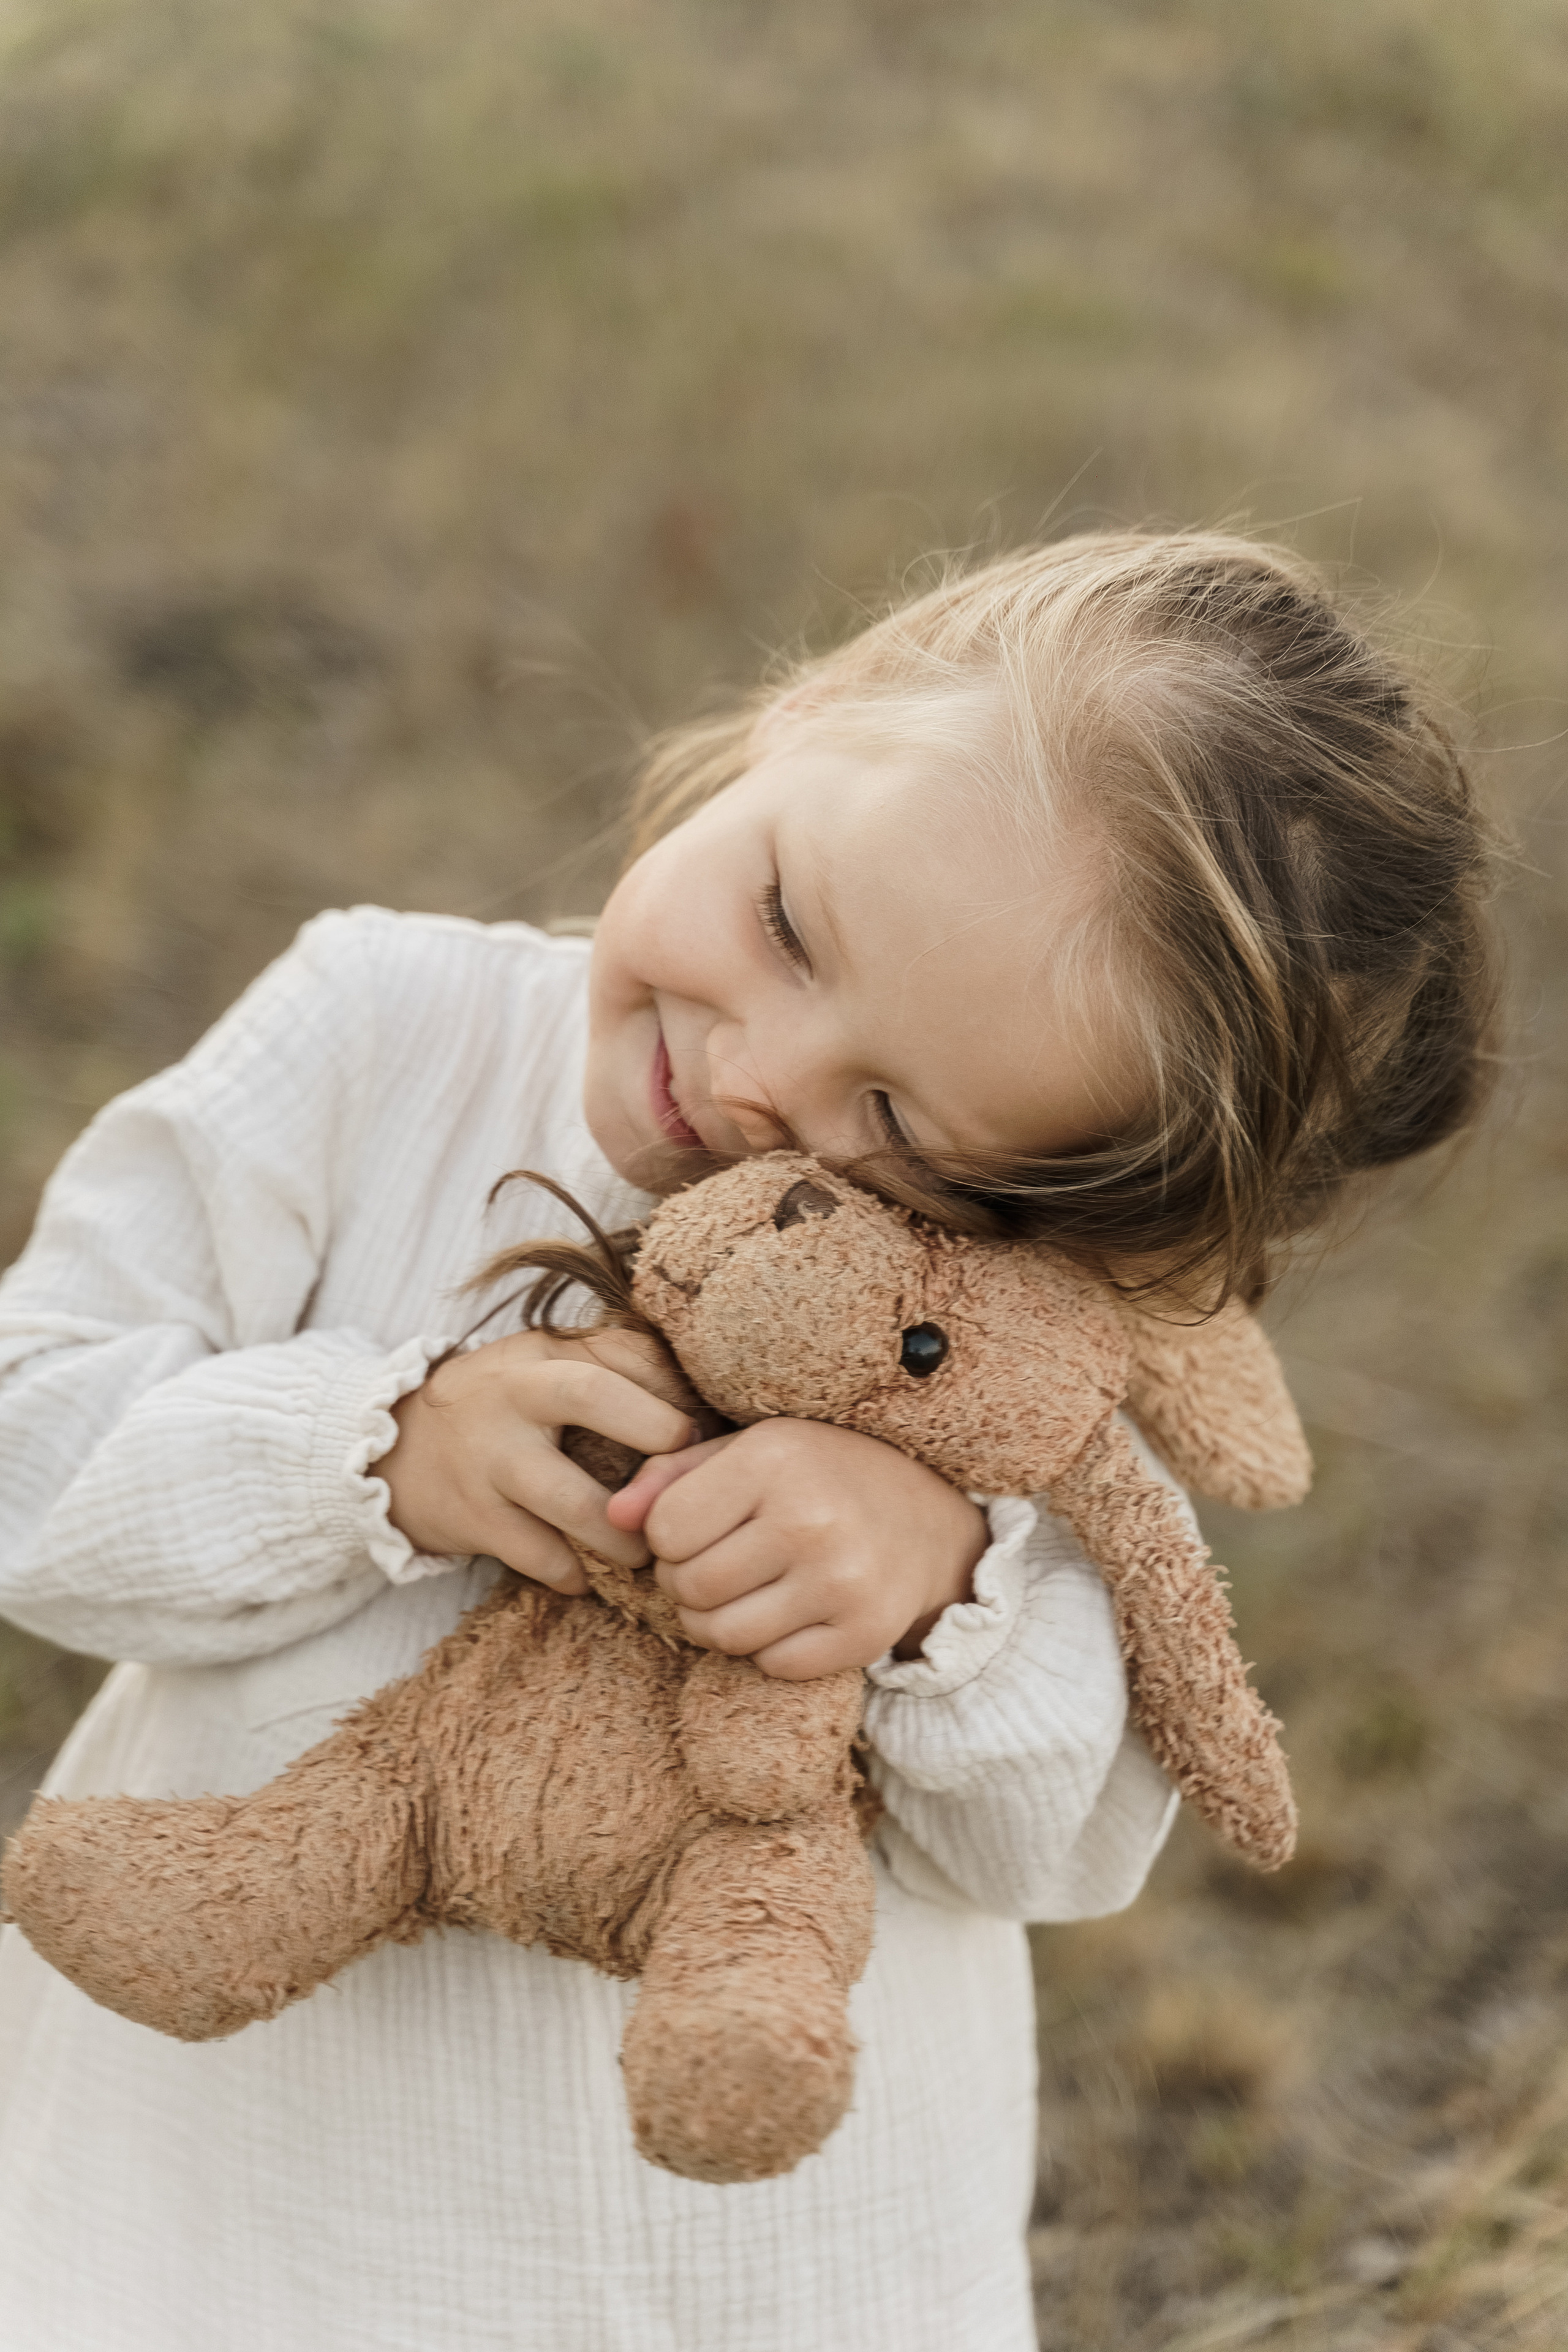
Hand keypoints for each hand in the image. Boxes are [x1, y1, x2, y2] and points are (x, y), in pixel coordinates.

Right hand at [380, 1328, 695, 1591]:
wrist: (397, 1452)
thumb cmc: (502, 1409)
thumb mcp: (542, 1367)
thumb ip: (610, 1366)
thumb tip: (704, 1399)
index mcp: (541, 1352)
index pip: (621, 1347)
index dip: (673, 1384)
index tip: (701, 1427)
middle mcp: (512, 1394)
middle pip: (591, 1394)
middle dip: (654, 1430)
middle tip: (687, 1476)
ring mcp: (489, 1458)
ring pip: (571, 1499)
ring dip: (623, 1533)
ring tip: (646, 1551)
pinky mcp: (473, 1518)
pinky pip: (539, 1556)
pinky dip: (573, 1574)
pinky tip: (588, 1576)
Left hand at [606, 1419, 987, 1678]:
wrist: (927, 1518)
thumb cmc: (819, 1475)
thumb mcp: (749, 1450)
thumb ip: (670, 1477)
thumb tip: (611, 1518)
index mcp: (775, 1459)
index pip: (665, 1530)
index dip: (668, 1536)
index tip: (699, 1526)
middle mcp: (811, 1520)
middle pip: (688, 1587)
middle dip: (687, 1582)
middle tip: (719, 1564)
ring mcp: (842, 1582)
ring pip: (723, 1636)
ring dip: (719, 1622)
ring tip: (745, 1591)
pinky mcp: (864, 1634)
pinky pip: (773, 1665)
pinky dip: (769, 1648)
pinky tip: (790, 1612)